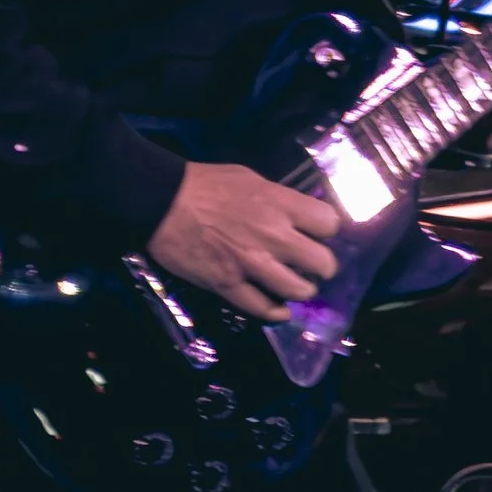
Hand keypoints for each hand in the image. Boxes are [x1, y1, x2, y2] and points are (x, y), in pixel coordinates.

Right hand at [149, 161, 343, 322]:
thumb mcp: (250, 179)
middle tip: (310, 265)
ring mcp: (252, 264)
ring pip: (298, 291)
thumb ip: (278, 200)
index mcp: (280, 205)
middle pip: (323, 263)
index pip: (329, 224)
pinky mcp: (229, 285)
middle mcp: (273, 236)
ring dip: (300, 291)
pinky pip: (263, 309)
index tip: (317, 234)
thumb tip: (297, 216)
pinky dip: (276, 312)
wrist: (161, 201)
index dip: (325, 231)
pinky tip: (278, 309)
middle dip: (321, 266)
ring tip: (294, 286)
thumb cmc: (205, 184)